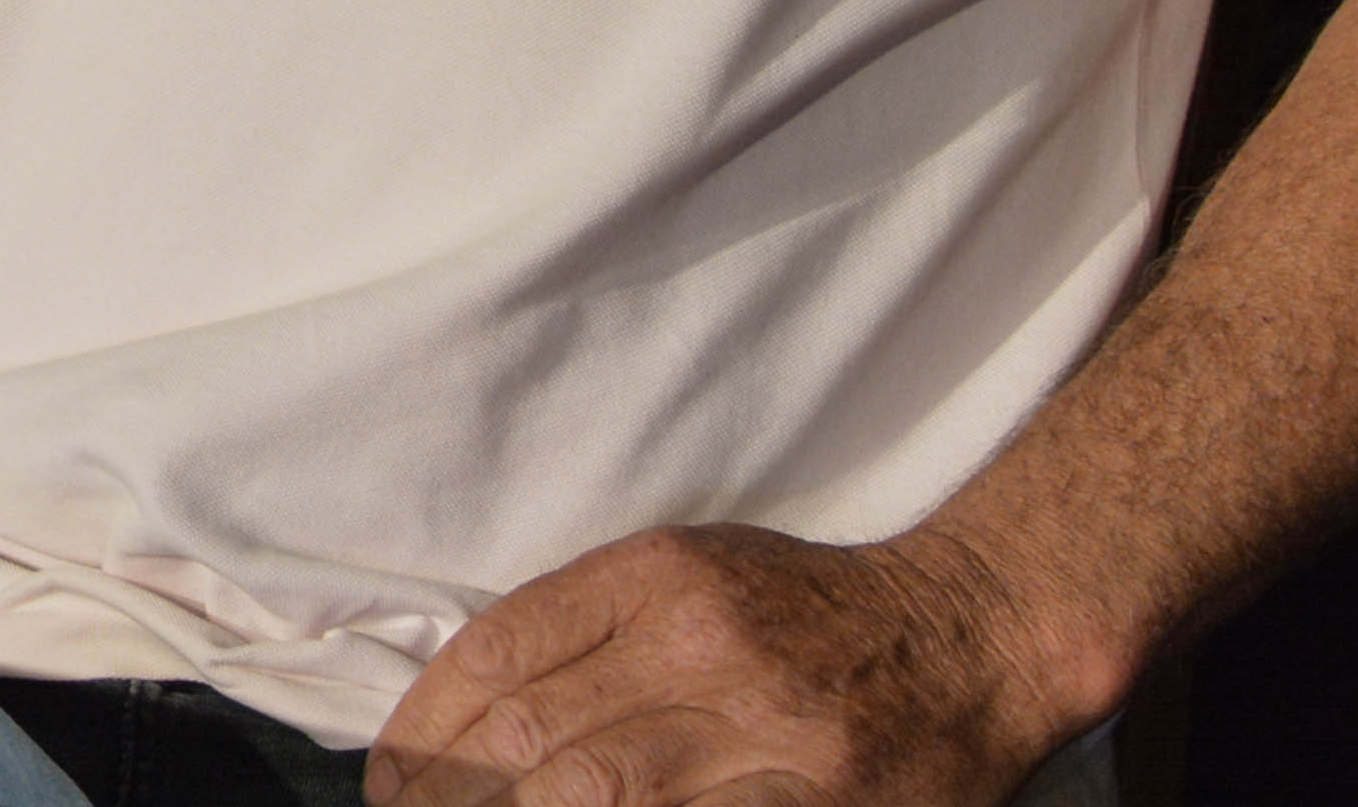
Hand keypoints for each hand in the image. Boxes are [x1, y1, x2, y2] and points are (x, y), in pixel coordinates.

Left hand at [366, 522, 1086, 804]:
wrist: (970, 632)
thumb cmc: (809, 608)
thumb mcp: (691, 574)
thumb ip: (588, 625)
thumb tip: (470, 702)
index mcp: (656, 575)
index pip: (500, 651)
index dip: (426, 725)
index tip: (387, 775)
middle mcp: (704, 642)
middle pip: (537, 732)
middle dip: (455, 793)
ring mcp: (767, 726)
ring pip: (601, 791)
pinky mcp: (817, 798)